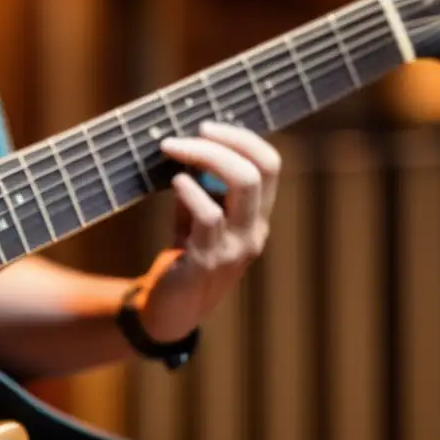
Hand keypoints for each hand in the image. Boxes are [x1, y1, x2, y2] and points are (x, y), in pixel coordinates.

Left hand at [137, 121, 279, 342]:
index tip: (206, 127)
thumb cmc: (184, 257)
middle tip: (187, 134)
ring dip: (203, 156)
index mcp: (256, 218)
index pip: (269, 165)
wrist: (170, 312)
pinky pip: (208, 215)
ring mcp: (235, 248)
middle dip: (222, 141)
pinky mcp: (207, 262)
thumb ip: (202, 187)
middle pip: (259, 170)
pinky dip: (191, 191)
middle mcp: (253, 232)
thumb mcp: (197, 218)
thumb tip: (189, 144)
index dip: (242, 138)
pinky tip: (176, 183)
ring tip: (172, 149)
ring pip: (241, 184)